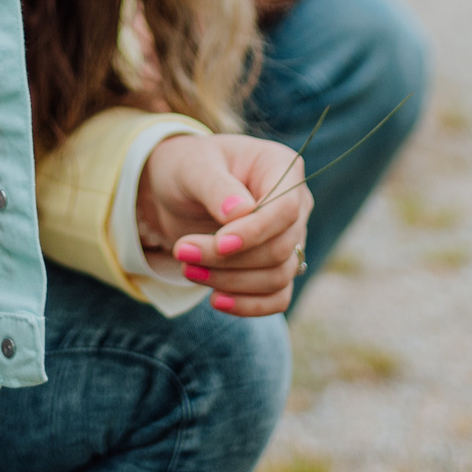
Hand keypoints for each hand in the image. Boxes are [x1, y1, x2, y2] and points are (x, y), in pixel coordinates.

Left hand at [139, 133, 309, 315]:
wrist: (176, 189)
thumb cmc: (187, 168)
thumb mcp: (193, 167)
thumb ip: (217, 187)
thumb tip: (242, 213)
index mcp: (282, 167)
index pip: (286, 208)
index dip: (256, 231)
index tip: (219, 243)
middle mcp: (295, 204)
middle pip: (281, 247)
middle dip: (230, 259)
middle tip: (182, 252)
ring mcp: (290, 238)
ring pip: (279, 276)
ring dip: (232, 282)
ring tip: (188, 270)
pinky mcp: (277, 266)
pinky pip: (278, 297)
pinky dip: (249, 305)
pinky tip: (215, 300)